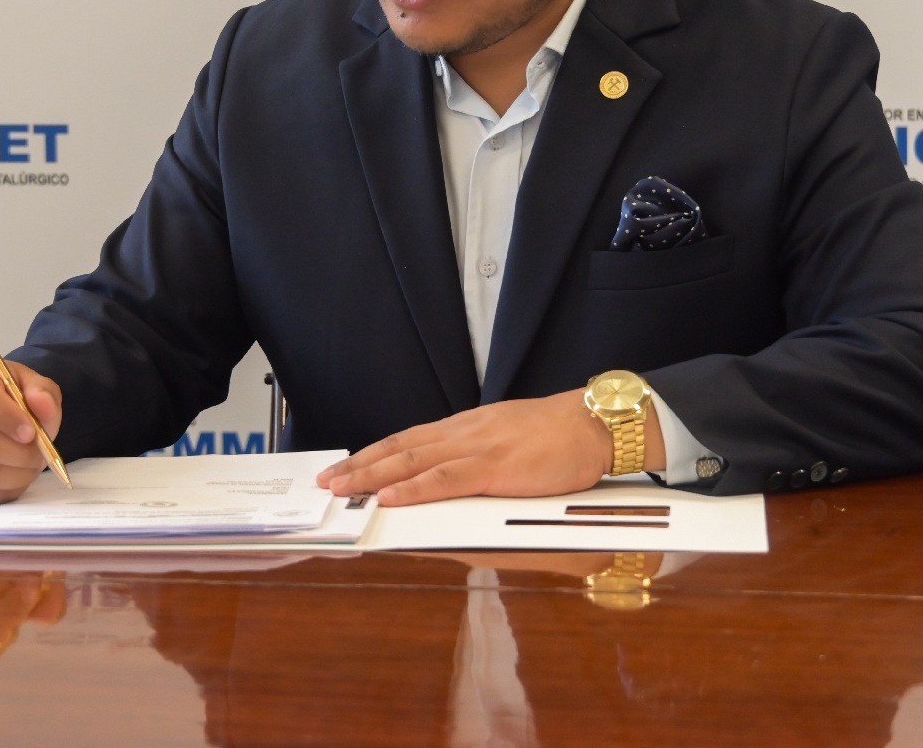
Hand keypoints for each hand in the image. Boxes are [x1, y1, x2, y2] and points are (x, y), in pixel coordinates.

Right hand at [0, 360, 62, 504]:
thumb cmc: (16, 399)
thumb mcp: (34, 386)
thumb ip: (43, 392)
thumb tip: (43, 404)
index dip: (8, 418)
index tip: (31, 433)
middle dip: (19, 453)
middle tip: (39, 455)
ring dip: (14, 475)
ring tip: (30, 466)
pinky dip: (2, 491)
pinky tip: (14, 478)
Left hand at [315, 388, 664, 506]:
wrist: (594, 425)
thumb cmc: (560, 435)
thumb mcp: (510, 438)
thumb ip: (480, 455)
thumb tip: (454, 477)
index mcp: (468, 427)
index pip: (410, 438)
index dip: (376, 453)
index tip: (348, 464)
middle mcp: (464, 433)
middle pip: (400, 448)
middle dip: (360, 465)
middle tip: (327, 480)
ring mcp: (477, 449)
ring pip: (413, 462)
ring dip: (373, 477)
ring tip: (343, 488)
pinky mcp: (495, 468)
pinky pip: (445, 479)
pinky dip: (414, 488)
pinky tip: (391, 497)